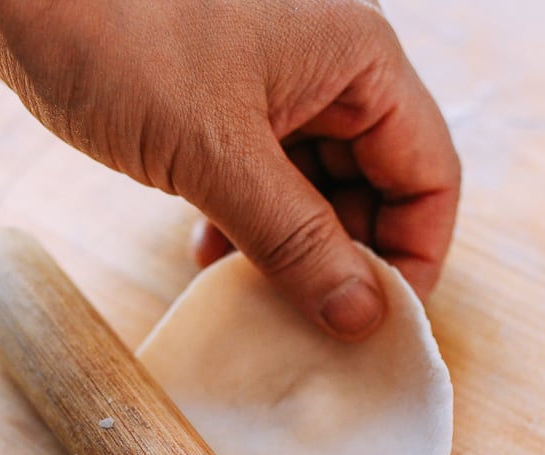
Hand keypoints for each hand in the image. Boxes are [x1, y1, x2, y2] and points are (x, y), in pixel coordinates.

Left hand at [0, 0, 460, 339]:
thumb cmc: (115, 37)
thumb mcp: (216, 158)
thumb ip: (297, 242)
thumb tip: (364, 318)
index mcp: (359, 59)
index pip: (429, 174)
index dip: (413, 257)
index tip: (378, 326)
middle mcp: (328, 66)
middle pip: (377, 185)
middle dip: (347, 259)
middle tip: (313, 325)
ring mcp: (273, 83)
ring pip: (315, 187)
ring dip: (292, 249)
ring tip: (256, 299)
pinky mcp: (221, 101)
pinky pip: (262, 176)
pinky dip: (249, 223)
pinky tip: (211, 255)